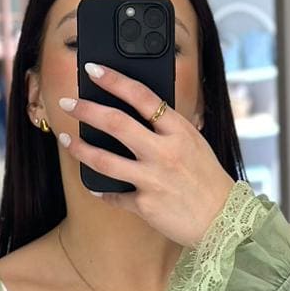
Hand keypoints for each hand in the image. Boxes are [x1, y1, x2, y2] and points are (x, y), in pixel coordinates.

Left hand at [56, 61, 235, 248]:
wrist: (224, 220)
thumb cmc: (208, 179)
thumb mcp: (194, 144)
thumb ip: (168, 128)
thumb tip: (137, 112)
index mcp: (179, 131)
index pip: (141, 96)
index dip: (114, 80)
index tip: (93, 69)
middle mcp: (164, 152)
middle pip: (115, 123)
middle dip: (86, 110)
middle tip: (67, 104)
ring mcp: (153, 179)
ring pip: (105, 160)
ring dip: (80, 149)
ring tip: (65, 141)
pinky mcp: (145, 205)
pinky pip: (115, 196)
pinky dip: (102, 191)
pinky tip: (94, 186)